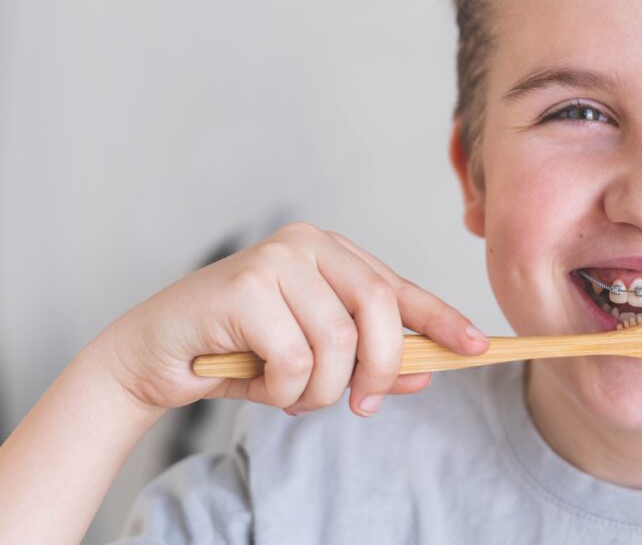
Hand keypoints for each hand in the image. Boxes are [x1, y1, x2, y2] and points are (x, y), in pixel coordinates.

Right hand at [100, 222, 489, 416]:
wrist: (157, 355)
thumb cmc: (240, 351)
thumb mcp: (314, 360)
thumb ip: (368, 362)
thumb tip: (426, 375)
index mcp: (331, 253)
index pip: (398, 287)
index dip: (440, 319)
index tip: (477, 347)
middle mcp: (307, 244)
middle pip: (378, 309)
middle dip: (380, 368)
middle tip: (363, 405)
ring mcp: (275, 259)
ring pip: (337, 342)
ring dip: (321, 389)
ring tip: (294, 397)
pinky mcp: (245, 285)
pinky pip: (295, 357)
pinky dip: (285, 391)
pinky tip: (262, 386)